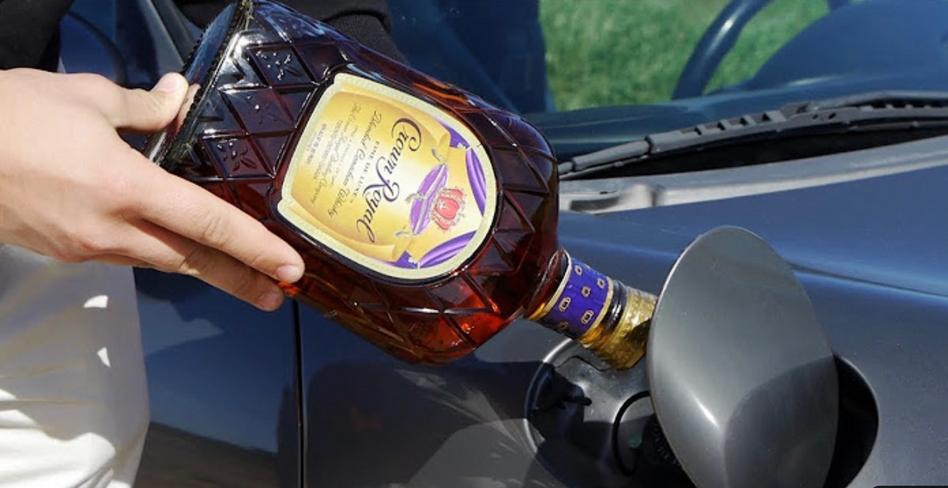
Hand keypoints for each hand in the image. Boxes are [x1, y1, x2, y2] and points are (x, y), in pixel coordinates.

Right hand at [0, 69, 303, 310]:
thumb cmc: (7, 118)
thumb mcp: (82, 96)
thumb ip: (142, 105)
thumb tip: (177, 96)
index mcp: (123, 186)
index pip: (207, 222)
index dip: (253, 247)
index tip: (288, 269)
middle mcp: (110, 228)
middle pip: (190, 260)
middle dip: (239, 279)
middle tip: (278, 296)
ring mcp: (86, 247)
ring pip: (160, 262)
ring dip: (203, 270)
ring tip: (240, 278)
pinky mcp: (67, 251)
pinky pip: (127, 256)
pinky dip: (161, 255)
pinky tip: (176, 248)